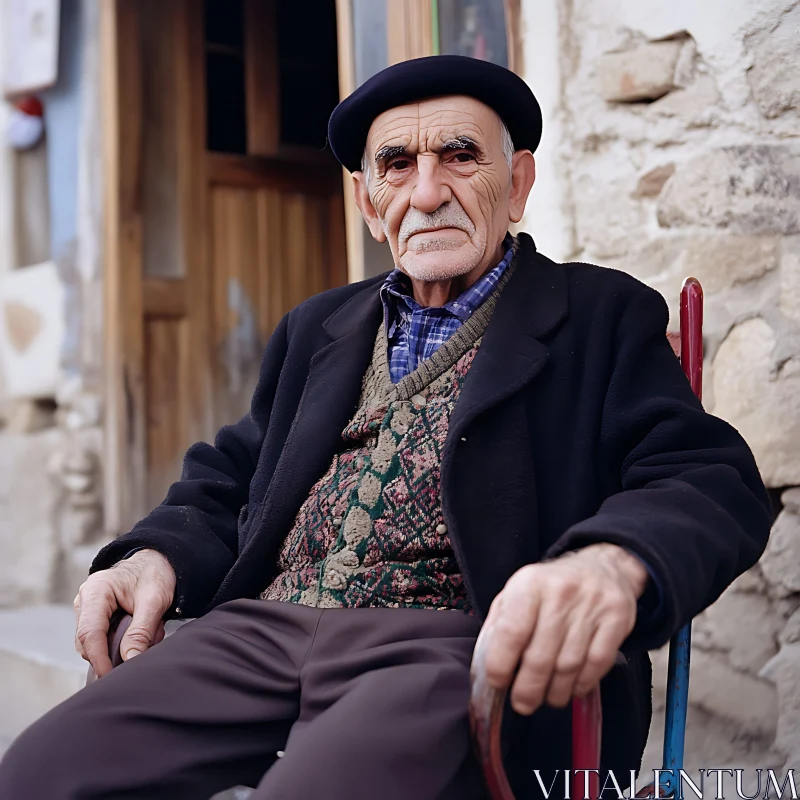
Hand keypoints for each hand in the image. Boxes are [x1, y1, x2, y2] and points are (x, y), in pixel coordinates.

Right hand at [74, 549, 175, 677]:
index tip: (110, 676)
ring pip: (98, 643)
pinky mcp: (96, 618)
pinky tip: (144, 629)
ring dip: (123, 645)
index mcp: (96, 591)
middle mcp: (86, 601)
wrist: (158, 562)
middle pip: (89, 642)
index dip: (99, 658)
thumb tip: (129, 660)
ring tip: (151, 629)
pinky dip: (125, 641)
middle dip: (116, 651)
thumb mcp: (154, 600)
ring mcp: (88, 610)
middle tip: (146, 644)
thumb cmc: (155, 574)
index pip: (90, 633)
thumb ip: (141, 631)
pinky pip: (105, 639)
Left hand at [478, 543, 647, 714]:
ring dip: (555, 692)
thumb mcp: (517, 592)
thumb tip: (485, 667)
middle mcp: (560, 593)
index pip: (512, 631)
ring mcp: (591, 606)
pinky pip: (596, 665)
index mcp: (529, 585)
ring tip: (547, 698)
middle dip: (528, 690)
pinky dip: (581, 684)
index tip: (497, 683)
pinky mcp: (616, 620)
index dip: (501, 664)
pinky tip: (571, 688)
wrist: (601, 567)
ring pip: (569, 666)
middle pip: (540, 657)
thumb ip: (499, 626)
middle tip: (522, 704)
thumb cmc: (550, 587)